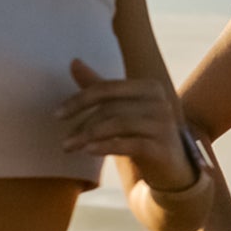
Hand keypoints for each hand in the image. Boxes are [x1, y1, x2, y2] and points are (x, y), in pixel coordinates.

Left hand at [58, 58, 192, 190]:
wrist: (173, 169)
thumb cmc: (143, 135)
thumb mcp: (122, 110)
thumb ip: (99, 87)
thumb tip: (73, 61)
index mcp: (150, 87)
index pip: (107, 88)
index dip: (79, 100)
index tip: (57, 115)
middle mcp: (161, 102)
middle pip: (111, 107)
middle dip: (82, 124)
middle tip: (64, 141)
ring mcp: (164, 125)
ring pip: (118, 125)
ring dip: (88, 137)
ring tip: (70, 148)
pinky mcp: (164, 148)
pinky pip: (129, 144)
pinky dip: (105, 146)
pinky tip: (88, 151)